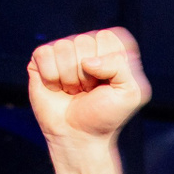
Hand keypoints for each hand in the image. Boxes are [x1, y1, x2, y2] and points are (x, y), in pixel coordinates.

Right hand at [27, 28, 150, 143]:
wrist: (80, 136)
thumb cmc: (106, 115)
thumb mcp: (131, 93)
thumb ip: (121, 67)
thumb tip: (87, 61)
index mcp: (111, 48)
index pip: (109, 37)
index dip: (110, 64)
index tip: (110, 83)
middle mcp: (87, 44)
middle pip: (84, 41)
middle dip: (88, 74)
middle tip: (89, 90)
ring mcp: (63, 50)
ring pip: (63, 48)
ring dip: (70, 78)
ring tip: (74, 90)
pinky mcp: (41, 59)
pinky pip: (44, 54)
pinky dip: (52, 78)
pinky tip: (57, 88)